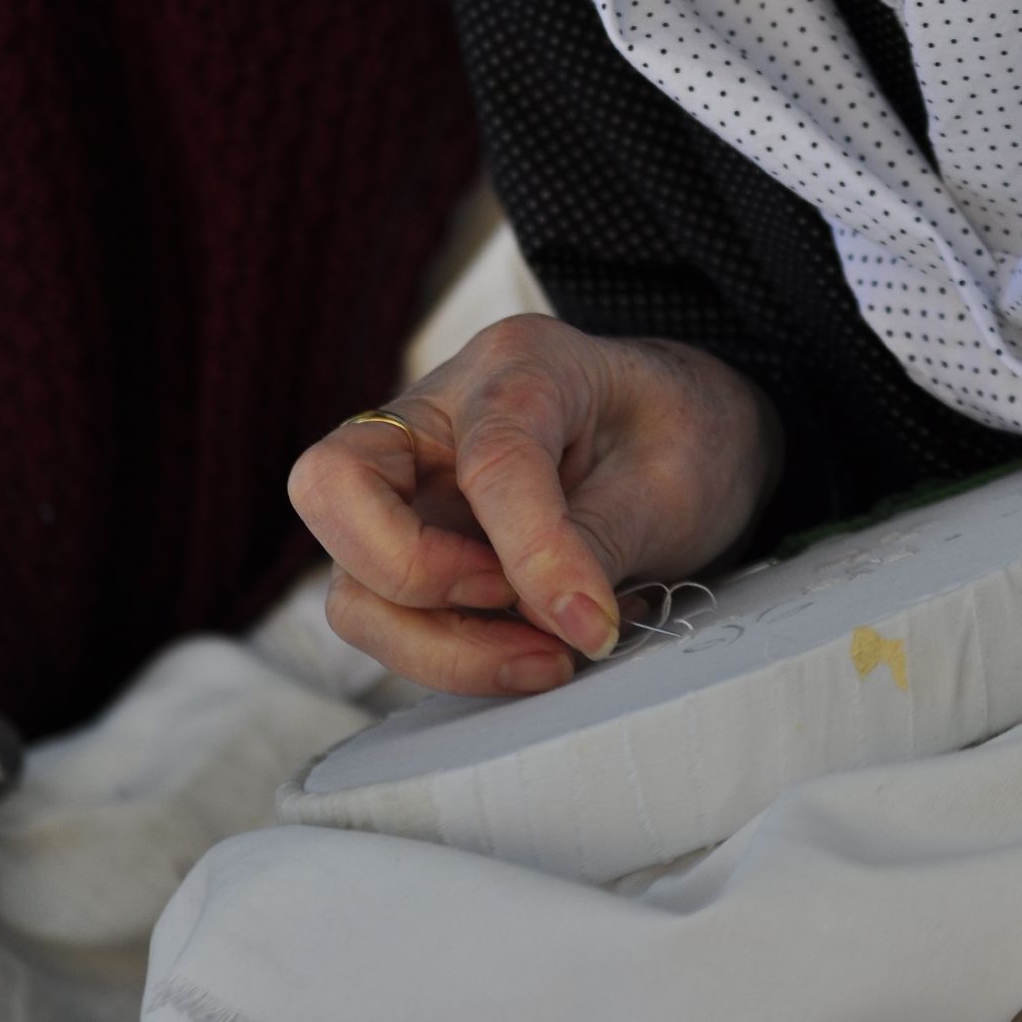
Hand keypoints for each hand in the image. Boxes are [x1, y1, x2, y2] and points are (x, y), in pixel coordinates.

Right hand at [288, 313, 782, 696]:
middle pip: (332, 485)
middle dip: (409, 574)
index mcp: (518, 365)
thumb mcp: (670, 478)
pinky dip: (448, 654)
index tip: (593, 626)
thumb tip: (548, 621)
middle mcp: (436, 414)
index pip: (489, 458)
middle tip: (518, 609)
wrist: (688, 430)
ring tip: (546, 656)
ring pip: (351, 579)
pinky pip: (386, 616)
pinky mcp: (414, 543)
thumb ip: (595, 542)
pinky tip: (529, 653)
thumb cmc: (682, 433)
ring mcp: (413, 482)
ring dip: (436, 643)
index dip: (535, 554)